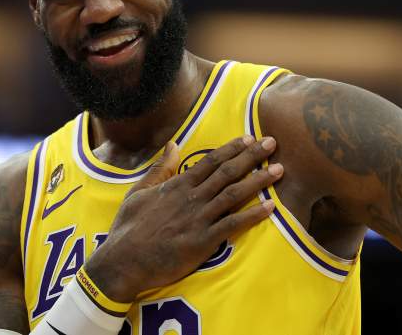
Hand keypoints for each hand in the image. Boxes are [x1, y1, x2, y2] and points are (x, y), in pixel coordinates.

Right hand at [84, 135, 281, 301]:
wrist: (122, 262)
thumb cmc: (128, 228)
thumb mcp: (139, 192)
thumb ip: (160, 169)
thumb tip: (173, 144)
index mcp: (177, 185)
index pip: (211, 161)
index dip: (232, 148)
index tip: (249, 138)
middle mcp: (191, 198)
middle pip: (228, 172)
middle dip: (252, 156)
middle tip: (272, 143)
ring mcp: (198, 219)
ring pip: (235, 194)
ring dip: (259, 180)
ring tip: (279, 169)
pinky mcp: (203, 241)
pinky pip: (233, 224)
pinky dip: (254, 215)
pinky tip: (271, 207)